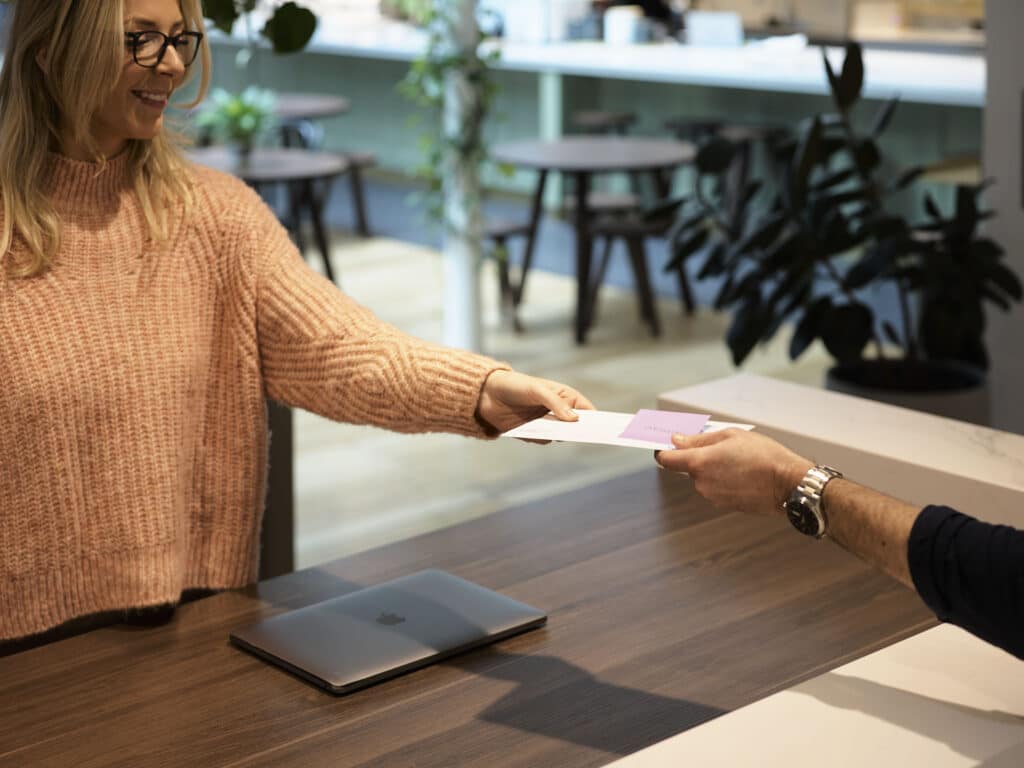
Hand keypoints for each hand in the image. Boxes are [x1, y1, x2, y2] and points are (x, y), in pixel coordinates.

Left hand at [476, 370, 594, 433]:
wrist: (485, 394)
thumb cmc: (515, 385)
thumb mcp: (537, 390)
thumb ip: (555, 404)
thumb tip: (574, 420)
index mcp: (564, 397)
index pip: (586, 410)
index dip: (596, 419)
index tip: (605, 428)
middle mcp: (557, 411)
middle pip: (575, 426)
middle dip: (580, 430)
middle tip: (587, 436)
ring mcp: (545, 423)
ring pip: (559, 435)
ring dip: (557, 434)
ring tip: (557, 432)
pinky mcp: (531, 434)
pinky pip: (542, 440)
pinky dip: (538, 437)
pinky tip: (530, 429)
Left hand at [655, 429, 812, 517]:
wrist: (788, 483)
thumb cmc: (763, 455)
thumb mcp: (730, 436)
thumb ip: (699, 439)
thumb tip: (676, 440)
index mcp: (699, 463)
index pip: (666, 459)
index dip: (662, 450)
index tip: (662, 443)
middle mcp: (701, 483)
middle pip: (688, 468)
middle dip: (698, 456)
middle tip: (720, 446)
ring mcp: (713, 496)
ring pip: (704, 478)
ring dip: (714, 468)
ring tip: (738, 460)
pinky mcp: (725, 505)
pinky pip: (717, 488)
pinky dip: (724, 480)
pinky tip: (743, 473)